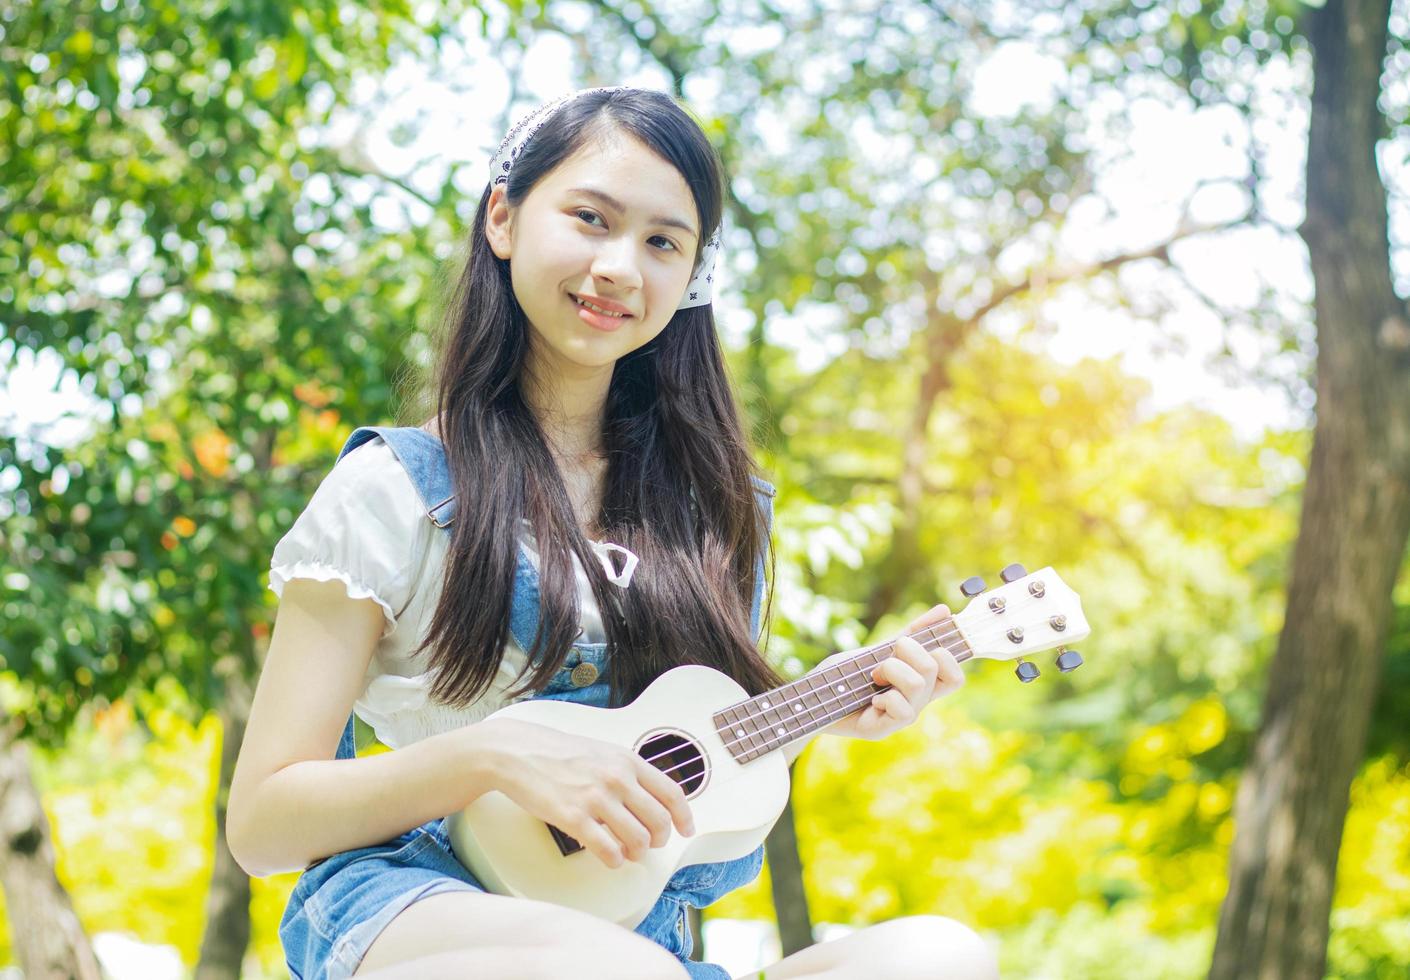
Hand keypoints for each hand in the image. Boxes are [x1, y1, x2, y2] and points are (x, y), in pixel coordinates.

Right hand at [473, 717, 694, 869]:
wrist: (518, 752)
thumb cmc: (557, 753)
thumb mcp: (602, 752)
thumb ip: (627, 772)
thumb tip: (649, 798)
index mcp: (627, 761)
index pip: (672, 793)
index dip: (684, 817)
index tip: (686, 830)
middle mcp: (617, 778)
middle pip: (659, 821)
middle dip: (659, 840)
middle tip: (649, 844)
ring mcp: (596, 798)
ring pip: (638, 840)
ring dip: (636, 852)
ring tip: (627, 851)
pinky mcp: (574, 818)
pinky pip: (608, 851)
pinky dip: (615, 860)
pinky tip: (609, 857)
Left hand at [821, 601, 964, 741]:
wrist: (812, 696)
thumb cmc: (848, 674)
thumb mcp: (880, 648)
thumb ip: (912, 634)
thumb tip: (945, 611)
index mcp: (921, 685)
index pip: (956, 676)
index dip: (949, 656)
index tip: (923, 645)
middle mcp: (917, 703)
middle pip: (936, 667)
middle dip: (908, 649)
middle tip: (885, 658)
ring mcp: (902, 718)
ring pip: (919, 684)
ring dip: (891, 670)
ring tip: (874, 677)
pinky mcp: (884, 730)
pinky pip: (901, 708)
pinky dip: (883, 697)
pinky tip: (870, 700)